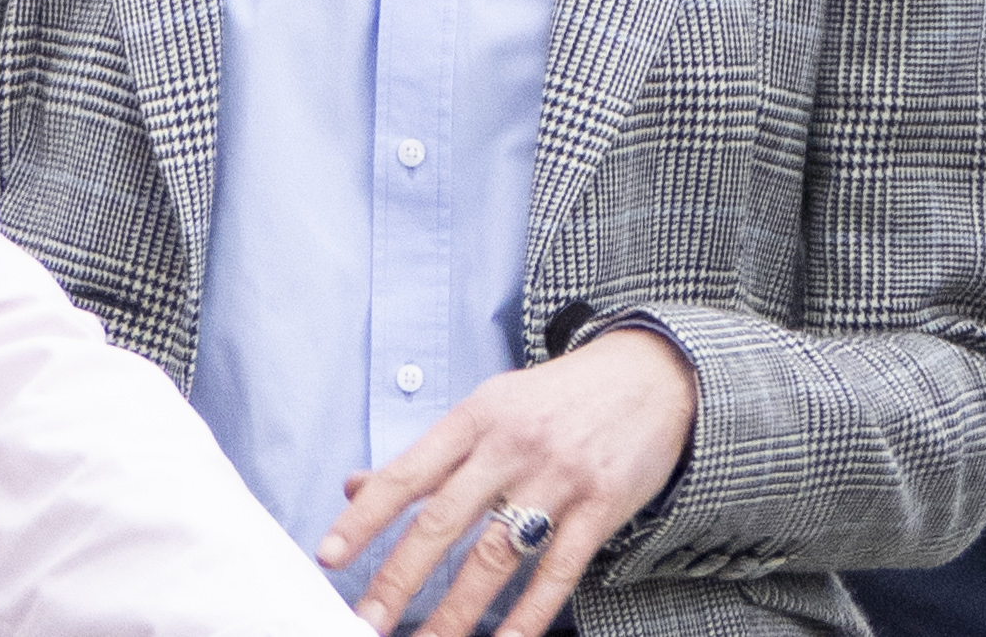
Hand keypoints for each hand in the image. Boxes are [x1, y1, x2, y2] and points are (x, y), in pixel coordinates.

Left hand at [323, 327, 699, 636]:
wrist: (656, 374)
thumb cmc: (560, 397)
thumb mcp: (492, 406)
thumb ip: (429, 453)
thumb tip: (354, 487)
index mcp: (480, 416)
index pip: (411, 471)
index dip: (367, 517)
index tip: (329, 557)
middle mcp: (516, 445)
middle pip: (447, 520)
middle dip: (400, 577)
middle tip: (365, 621)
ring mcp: (561, 475)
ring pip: (497, 554)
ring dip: (457, 610)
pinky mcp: (602, 504)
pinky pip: (557, 570)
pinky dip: (528, 614)